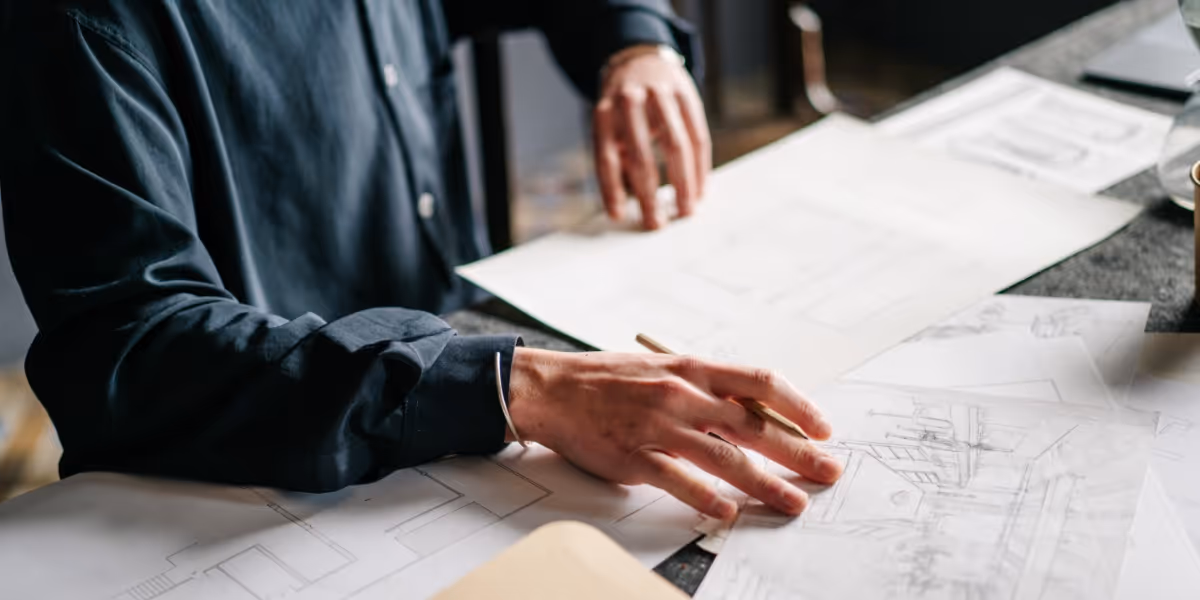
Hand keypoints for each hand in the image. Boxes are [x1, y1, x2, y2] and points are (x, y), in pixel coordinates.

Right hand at [507, 348, 843, 518]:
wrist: (553, 388)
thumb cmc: (609, 379)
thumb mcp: (664, 368)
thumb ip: (706, 388)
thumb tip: (752, 412)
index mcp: (693, 369)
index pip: (760, 382)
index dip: (798, 406)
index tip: (823, 429)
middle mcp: (682, 395)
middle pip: (754, 425)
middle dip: (798, 452)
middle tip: (828, 471)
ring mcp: (659, 426)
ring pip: (725, 457)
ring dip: (766, 484)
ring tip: (793, 502)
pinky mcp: (634, 456)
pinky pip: (678, 479)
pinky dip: (707, 497)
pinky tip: (728, 511)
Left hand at [594, 47, 711, 230]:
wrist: (641, 59)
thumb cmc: (622, 107)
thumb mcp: (608, 124)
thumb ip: (615, 156)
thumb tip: (622, 207)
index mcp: (603, 113)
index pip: (605, 157)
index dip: (611, 190)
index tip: (618, 216)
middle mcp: (630, 102)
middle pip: (641, 156)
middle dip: (649, 195)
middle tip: (656, 223)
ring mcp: (660, 96)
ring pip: (676, 146)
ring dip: (683, 184)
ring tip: (686, 210)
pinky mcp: (687, 95)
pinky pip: (698, 136)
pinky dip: (701, 167)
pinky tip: (700, 189)